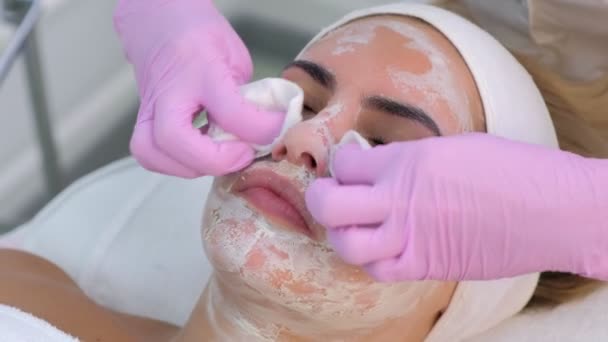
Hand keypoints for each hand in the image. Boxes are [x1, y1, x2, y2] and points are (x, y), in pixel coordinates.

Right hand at [114, 0, 283, 176]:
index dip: (260, 129)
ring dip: (193, 167)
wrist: (158, 23)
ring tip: (223, 158)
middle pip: (174, 139)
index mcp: (199, 69)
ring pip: (152, 153)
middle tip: (244, 154)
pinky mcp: (143, 124)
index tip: (278, 130)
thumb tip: (264, 131)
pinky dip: (178, 165)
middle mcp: (168, 92)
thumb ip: (246, 95)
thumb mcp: (234, 57)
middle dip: (215, 160)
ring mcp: (149, 109)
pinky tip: (203, 156)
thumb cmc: (200, 38)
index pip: (229, 110)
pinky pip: (151, 155)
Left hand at [306, 134, 607, 280]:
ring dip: (340, 234)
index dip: (339, 163)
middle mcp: (400, 199)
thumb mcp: (453, 148)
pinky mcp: (428, 265)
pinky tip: (380, 248)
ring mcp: (412, 237)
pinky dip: (372, 260)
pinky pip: (381, 270)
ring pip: (347, 244)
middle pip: (329, 204)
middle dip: (318, 197)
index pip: (345, 164)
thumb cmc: (512, 170)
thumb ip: (409, 160)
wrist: (553, 211)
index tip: (344, 166)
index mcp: (407, 161)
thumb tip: (383, 167)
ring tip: (349, 225)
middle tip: (325, 194)